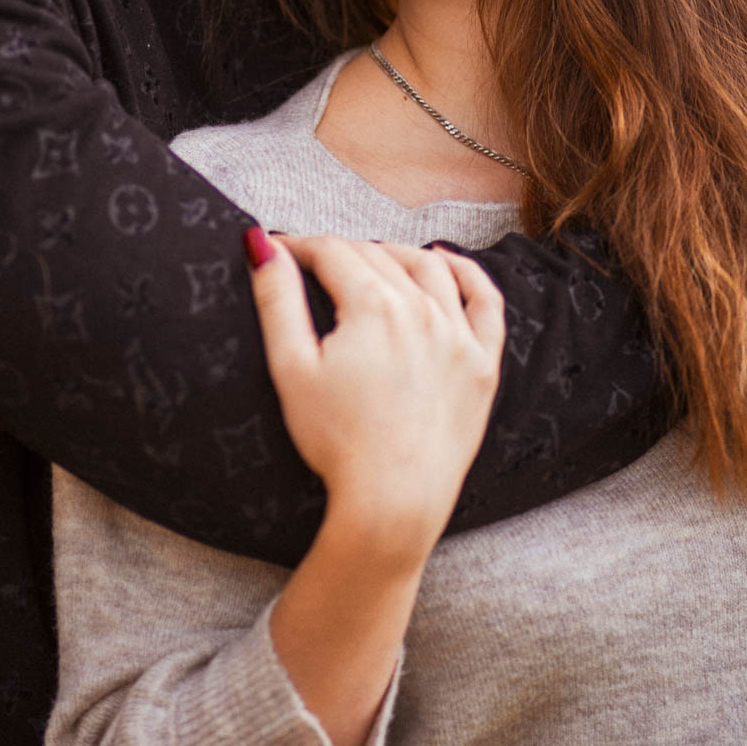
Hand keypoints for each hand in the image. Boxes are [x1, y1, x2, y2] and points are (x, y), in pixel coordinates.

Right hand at [245, 232, 504, 567]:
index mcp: (373, 306)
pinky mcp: (482, 364)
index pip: (332, 252)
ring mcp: (458, 336)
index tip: (280, 251)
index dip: (300, 247)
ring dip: (396, 254)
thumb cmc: (336, 441)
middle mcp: (422, 310)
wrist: (393, 502)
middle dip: (339, 253)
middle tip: (312, 265)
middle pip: (376, 257)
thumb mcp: (292, 368)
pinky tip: (446, 264)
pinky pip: (484, 302)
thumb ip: (277, 299)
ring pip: (428, 268)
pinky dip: (467, 273)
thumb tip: (262, 243)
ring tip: (372, 258)